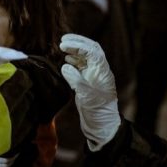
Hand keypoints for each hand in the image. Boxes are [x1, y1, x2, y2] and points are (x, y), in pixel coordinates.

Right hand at [59, 34, 120, 150]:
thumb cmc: (97, 111)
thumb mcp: (86, 95)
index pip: (93, 52)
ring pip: (86, 57)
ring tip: (63, 49)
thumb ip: (75, 79)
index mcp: (103, 72)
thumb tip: (65, 65)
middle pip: (91, 50)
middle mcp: (100, 71)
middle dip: (78, 43)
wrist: (102, 126)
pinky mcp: (89, 82)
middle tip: (63, 40)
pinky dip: (74, 61)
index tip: (63, 44)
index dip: (78, 45)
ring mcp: (95, 76)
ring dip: (75, 51)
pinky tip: (66, 61)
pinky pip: (82, 67)